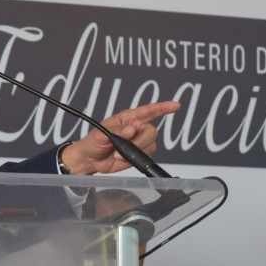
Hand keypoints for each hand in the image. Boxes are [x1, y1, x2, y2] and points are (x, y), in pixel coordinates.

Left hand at [59, 101, 179, 174]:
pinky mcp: (138, 155)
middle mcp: (136, 129)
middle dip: (141, 140)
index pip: (149, 110)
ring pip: (150, 144)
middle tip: (125, 144)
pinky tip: (121, 158)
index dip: (163, 107)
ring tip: (118, 153)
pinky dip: (133, 158)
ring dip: (135, 150)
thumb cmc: (93, 141)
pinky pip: (145, 156)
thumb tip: (132, 129)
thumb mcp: (102, 133)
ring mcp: (138, 142)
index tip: (175, 105)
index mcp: (128, 118)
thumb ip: (118, 130)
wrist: (90, 159)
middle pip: (152, 131)